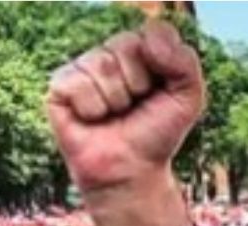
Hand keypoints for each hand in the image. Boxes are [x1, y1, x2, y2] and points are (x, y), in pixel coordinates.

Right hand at [46, 20, 203, 196]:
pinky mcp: (59, 86)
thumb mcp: (188, 98)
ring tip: (114, 114)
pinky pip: (78, 83)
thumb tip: (148, 40)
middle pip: (126, 45)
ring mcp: (82, 68)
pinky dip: (92, 108)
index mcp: (140, 50)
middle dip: (139, 83)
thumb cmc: (157, 133)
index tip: (161, 92)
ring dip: (116, 99)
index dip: (162, 66)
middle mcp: (109, 53)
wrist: (131, 169)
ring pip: (103, 65)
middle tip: (135, 107)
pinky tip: (92, 118)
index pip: (152, 34)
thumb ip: (184, 62)